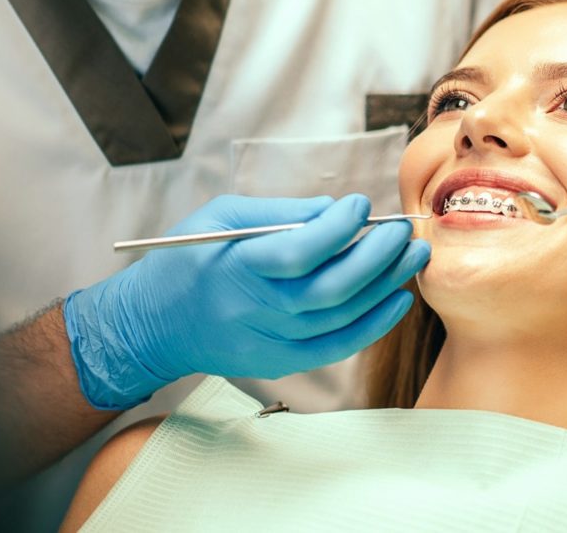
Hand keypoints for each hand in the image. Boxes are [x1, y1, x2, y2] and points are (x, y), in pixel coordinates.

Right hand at [64, 194, 429, 409]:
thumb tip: (336, 209)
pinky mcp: (281, 362)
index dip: (339, 227)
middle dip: (378, 255)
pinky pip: (338, 347)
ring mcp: (269, 342)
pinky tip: (398, 298)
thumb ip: (281, 212)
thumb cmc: (189, 260)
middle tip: (404, 229)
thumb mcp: (221, 219)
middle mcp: (255, 310)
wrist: (153, 325)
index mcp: (235, 267)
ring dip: (385, 284)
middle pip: (332, 287)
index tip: (361, 204)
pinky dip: (374, 325)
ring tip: (413, 254)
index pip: (300, 251)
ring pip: (342, 316)